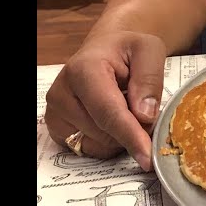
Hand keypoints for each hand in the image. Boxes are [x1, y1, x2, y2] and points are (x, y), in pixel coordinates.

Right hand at [43, 31, 167, 170]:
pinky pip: (88, 149)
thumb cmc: (127, 49)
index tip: (147, 157)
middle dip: (132, 131)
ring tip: (124, 107)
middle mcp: (61, 93)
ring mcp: (55, 113)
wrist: (105, 49)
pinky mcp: (56, 128)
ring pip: (98, 145)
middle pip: (105, 133)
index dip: (130, 136)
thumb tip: (144, 116)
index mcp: (83, 70)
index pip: (108, 113)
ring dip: (120, 136)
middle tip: (142, 107)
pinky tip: (110, 119)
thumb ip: (149, 79)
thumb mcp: (149, 50)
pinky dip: (107, 141)